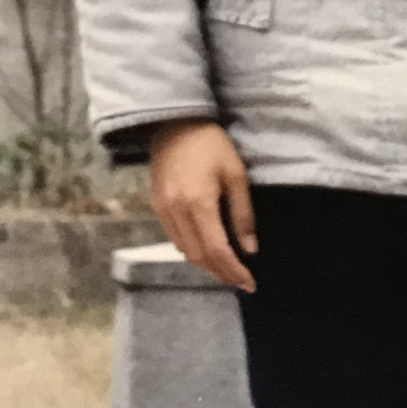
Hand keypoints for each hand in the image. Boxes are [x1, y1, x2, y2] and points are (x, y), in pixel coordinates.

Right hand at [150, 119, 257, 292]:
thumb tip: (250, 248)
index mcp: (199, 204)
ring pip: (185, 251)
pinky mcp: (156, 207)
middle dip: (221, 273)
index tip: (250, 283)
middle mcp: (176, 213)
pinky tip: (207, 250)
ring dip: (206, 265)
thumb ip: (242, 214)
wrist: (175, 124)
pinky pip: (175, 239)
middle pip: (199, 257)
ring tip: (228, 269)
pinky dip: (192, 250)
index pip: (217, 250)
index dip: (234, 270)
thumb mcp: (236, 174)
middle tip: (241, 281)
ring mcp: (162, 211)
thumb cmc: (212, 145)